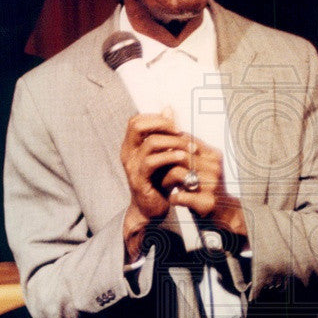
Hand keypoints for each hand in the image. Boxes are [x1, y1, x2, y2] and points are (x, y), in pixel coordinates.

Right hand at [120, 112, 192, 259]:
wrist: (152, 208)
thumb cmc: (158, 180)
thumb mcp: (163, 153)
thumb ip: (165, 133)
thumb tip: (169, 108)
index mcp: (131, 145)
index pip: (137, 120)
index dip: (156, 118)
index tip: (176, 125)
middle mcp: (127, 153)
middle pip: (137, 126)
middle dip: (162, 125)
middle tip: (182, 132)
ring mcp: (131, 167)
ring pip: (150, 143)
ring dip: (174, 142)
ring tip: (190, 147)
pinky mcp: (139, 180)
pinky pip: (152, 162)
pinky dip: (169, 157)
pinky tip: (183, 158)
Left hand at [166, 136, 247, 240]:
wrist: (225, 213)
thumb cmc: (207, 187)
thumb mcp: (201, 166)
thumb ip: (189, 151)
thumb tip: (169, 134)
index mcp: (213, 155)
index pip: (186, 141)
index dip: (169, 147)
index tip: (159, 154)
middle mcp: (215, 167)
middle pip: (180, 156)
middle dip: (164, 162)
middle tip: (155, 170)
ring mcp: (212, 185)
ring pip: (177, 173)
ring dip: (165, 180)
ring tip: (162, 185)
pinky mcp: (207, 202)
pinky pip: (180, 196)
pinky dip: (173, 198)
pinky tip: (172, 199)